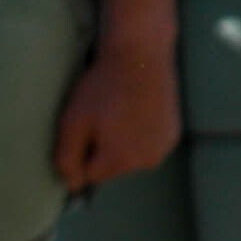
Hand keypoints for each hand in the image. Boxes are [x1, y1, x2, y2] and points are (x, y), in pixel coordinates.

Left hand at [50, 28, 179, 191]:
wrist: (141, 54)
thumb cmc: (102, 87)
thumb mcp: (72, 123)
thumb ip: (66, 161)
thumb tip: (74, 186)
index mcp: (120, 161)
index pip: (89, 175)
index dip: (82, 150)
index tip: (87, 126)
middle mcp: (147, 161)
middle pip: (112, 168)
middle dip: (103, 149)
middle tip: (104, 117)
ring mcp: (164, 147)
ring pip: (131, 157)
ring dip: (122, 142)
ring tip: (121, 112)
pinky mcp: (174, 133)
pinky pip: (148, 145)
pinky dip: (141, 134)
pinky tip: (138, 110)